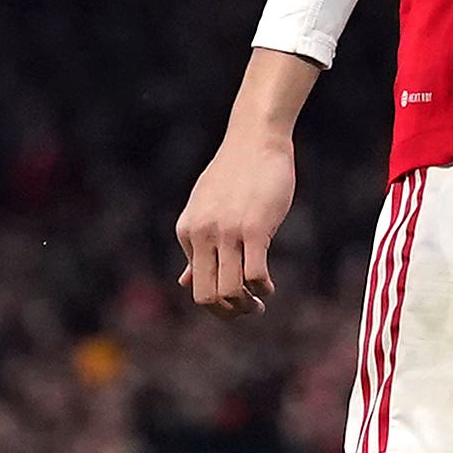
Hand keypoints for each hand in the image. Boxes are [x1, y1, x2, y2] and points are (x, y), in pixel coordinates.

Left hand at [177, 126, 295, 315]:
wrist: (255, 139)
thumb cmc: (235, 175)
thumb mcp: (205, 210)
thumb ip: (195, 247)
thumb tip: (184, 282)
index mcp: (187, 232)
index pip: (196, 286)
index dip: (217, 301)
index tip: (236, 300)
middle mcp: (202, 234)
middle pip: (207, 297)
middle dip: (229, 313)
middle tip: (249, 309)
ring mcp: (226, 232)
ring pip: (230, 291)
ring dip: (247, 306)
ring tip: (260, 301)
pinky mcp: (253, 229)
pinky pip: (254, 275)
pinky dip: (263, 289)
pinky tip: (268, 285)